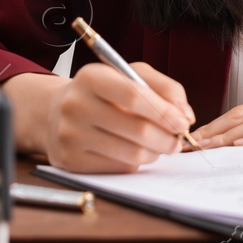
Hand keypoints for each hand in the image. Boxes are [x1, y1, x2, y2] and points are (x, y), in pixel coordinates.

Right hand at [8, 63, 195, 172]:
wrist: (56, 113)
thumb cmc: (103, 93)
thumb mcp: (131, 75)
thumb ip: (164, 88)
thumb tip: (185, 115)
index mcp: (91, 77)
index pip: (133, 95)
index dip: (163, 111)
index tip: (183, 122)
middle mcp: (76, 105)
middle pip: (136, 129)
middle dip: (167, 138)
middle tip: (178, 140)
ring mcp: (70, 135)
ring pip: (131, 153)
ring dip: (155, 152)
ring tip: (160, 146)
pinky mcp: (71, 161)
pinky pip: (118, 167)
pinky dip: (137, 162)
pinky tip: (137, 151)